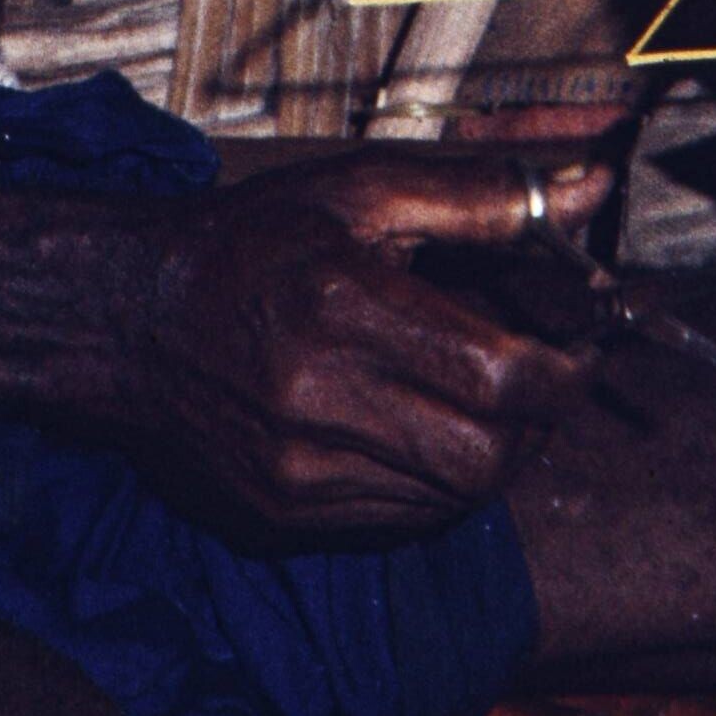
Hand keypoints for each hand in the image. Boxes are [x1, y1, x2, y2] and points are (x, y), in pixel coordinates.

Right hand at [101, 143, 617, 543]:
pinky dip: (428, 488)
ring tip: (473, 409)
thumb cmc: (248, 245)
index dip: (562, 375)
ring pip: (449, 501)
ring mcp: (293, 470)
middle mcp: (316, 400)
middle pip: (486, 457)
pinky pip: (395, 524)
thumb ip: (481, 198)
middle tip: (535, 388)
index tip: (573, 354)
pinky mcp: (277, 516)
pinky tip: (413, 436)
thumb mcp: (359, 193)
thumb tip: (589, 190)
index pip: (503, 379)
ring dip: (486, 461)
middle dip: (534, 428)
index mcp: (342, 306)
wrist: (125, 318)